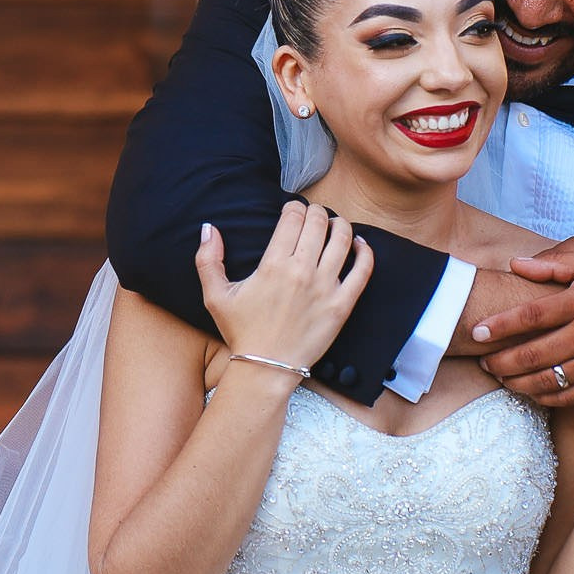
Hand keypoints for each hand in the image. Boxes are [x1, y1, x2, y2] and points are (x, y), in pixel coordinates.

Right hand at [192, 205, 371, 374]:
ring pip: (342, 239)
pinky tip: (359, 244)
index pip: (293, 217)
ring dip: (340, 224)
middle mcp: (302, 272)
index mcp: (274, 265)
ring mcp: (326, 288)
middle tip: (314, 216)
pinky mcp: (342, 305)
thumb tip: (208, 228)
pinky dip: (364, 251)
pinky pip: (363, 270)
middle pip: (319, 223)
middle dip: (317, 212)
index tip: (293, 208)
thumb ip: (208, 260)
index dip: (295, 206)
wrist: (266, 367)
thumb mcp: (215, 296)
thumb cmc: (242, 331)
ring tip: (335, 224)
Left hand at [473, 235, 573, 406]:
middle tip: (483, 360)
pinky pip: (567, 396)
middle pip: (534, 353)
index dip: (501, 324)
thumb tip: (515, 264)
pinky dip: (543, 396)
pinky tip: (528, 389)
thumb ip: (552, 262)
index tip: (477, 331)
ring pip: (548, 379)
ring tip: (500, 375)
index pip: (532, 315)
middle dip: (501, 360)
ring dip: (517, 381)